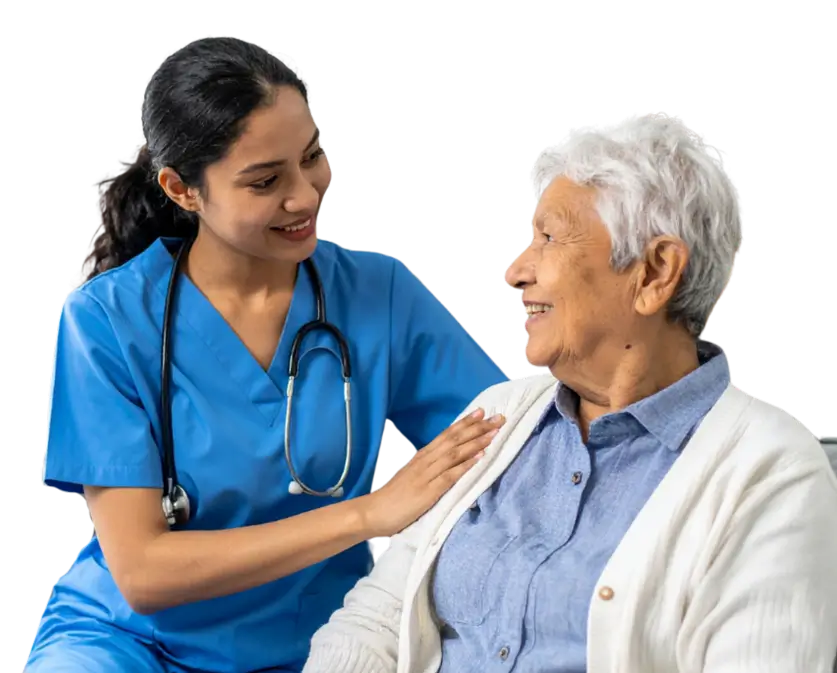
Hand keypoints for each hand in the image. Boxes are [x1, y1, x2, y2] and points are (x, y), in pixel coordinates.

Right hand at [357, 408, 505, 538]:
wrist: (373, 512)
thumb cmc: (394, 497)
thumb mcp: (414, 477)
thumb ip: (430, 468)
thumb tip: (449, 461)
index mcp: (423, 456)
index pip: (447, 435)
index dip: (465, 423)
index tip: (482, 412)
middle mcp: (426, 460)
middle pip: (454, 439)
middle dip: (477, 428)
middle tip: (498, 417)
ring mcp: (427, 475)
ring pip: (455, 453)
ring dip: (476, 442)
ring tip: (494, 432)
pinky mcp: (428, 491)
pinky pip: (450, 475)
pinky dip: (466, 465)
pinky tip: (480, 457)